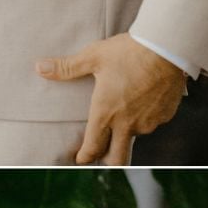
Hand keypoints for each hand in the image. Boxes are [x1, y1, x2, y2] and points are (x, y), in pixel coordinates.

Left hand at [34, 33, 185, 163]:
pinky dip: (145, 117)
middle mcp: (127, 124)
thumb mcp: (93, 57)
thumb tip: (39, 67)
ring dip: (127, 131)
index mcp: (106, 113)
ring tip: (124, 113)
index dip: (84, 157)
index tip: (80, 159)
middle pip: (117, 158)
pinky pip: (152, 122)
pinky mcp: (165, 115)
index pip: (92, 147)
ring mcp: (148, 122)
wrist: (168, 46)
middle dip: (107, 161)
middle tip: (101, 156)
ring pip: (135, 136)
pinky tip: (144, 101)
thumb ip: (66, 67)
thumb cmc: (128, 51)